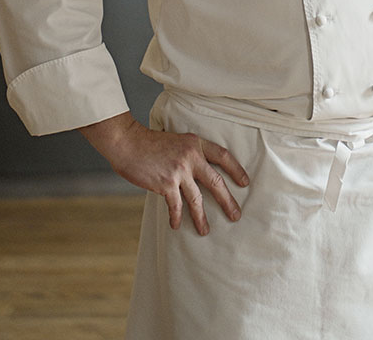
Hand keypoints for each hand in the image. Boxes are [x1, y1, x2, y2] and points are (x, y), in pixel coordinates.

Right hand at [79, 111, 248, 234]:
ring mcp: (179, 171)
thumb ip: (188, 154)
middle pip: (216, 181)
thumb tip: (196, 174)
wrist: (128, 143)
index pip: (223, 155)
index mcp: (195, 143)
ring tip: (205, 230)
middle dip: (227, 200)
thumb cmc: (148, 142)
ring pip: (197, 199)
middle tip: (236, 215)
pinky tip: (177, 225)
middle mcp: (191, 156)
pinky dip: (177, 217)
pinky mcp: (166, 183)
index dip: (235, 169)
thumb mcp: (175, 141)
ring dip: (201, 217)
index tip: (245, 182)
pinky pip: (176, 205)